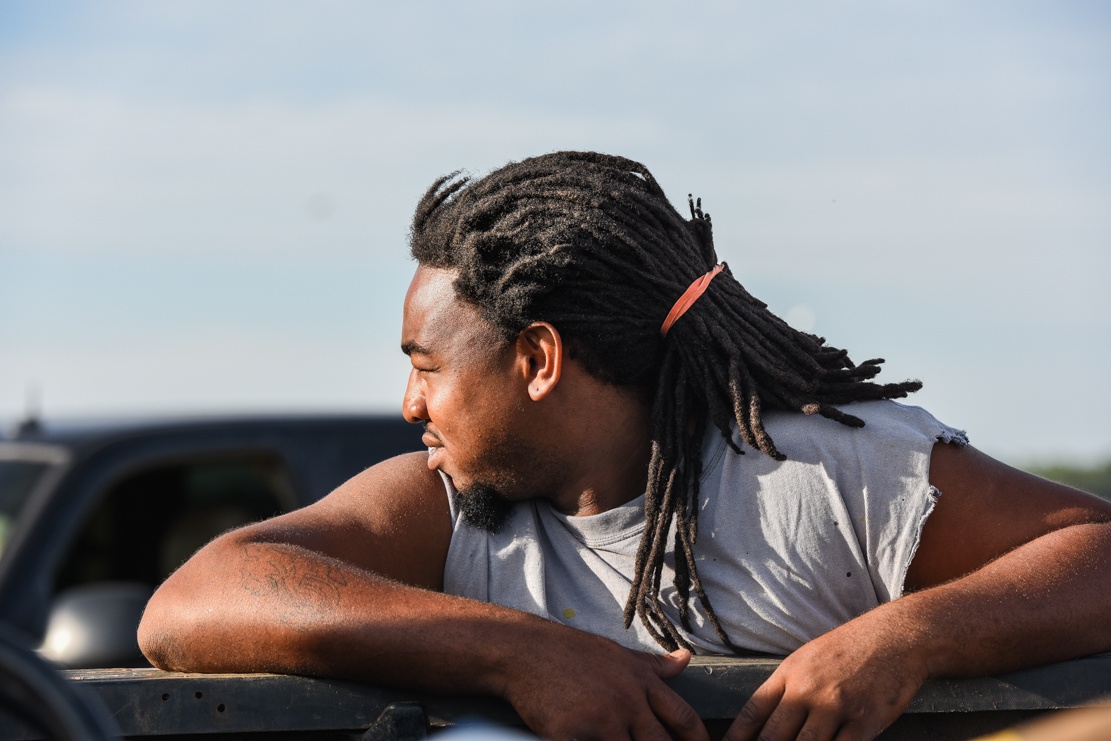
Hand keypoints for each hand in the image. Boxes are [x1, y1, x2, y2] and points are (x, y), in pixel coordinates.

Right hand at [503, 634, 708, 740]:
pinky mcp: (573, 737)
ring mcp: (601, 721)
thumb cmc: (571, 652)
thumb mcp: (618, 654)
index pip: (684, 717)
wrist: (526, 651)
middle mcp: (627, 702)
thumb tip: (685, 659)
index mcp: (641, 682)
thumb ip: (653, 664)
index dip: (699, 739)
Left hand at [724, 614, 928, 740]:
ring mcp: (836, 707)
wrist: (895, 637)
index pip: (754, 711)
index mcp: (790, 673)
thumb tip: (766, 718)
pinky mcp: (864, 722)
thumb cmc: (851, 648)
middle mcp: (807, 690)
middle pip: (774, 737)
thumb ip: (788, 687)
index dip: (737, 736)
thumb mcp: (809, 657)